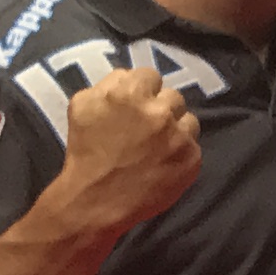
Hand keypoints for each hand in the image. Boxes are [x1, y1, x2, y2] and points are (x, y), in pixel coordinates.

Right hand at [46, 67, 201, 239]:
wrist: (97, 199)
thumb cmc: (85, 151)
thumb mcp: (82, 105)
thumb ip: (108, 83)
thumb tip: (128, 76)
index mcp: (131, 93)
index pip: (150, 75)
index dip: (142, 89)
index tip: (137, 103)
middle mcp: (160, 111)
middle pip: (173, 96)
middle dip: (160, 107)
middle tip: (147, 125)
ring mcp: (179, 136)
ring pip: (188, 119)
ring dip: (176, 127)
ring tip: (159, 144)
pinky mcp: (192, 159)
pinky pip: (193, 145)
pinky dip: (181, 151)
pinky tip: (164, 161)